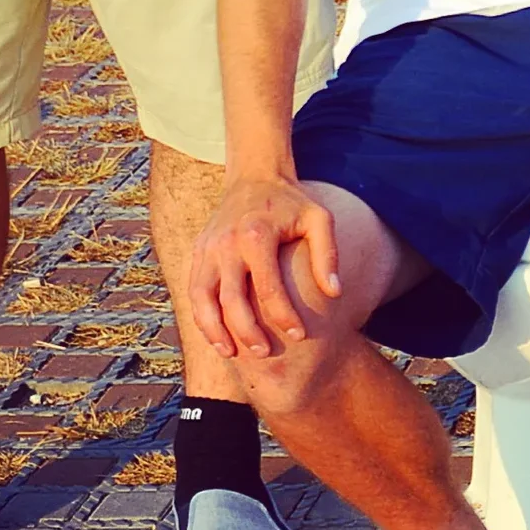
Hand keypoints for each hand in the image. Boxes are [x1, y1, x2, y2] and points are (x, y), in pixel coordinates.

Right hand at [190, 172, 341, 358]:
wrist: (254, 175)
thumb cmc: (291, 202)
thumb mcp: (318, 219)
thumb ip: (328, 254)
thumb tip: (335, 293)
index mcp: (256, 235)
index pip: (268, 288)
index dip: (284, 316)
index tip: (299, 336)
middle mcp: (226, 243)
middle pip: (231, 299)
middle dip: (247, 331)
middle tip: (264, 352)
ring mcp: (207, 248)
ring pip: (202, 300)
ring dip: (214, 331)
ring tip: (232, 354)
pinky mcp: (198, 251)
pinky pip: (194, 291)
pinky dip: (201, 317)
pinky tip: (217, 335)